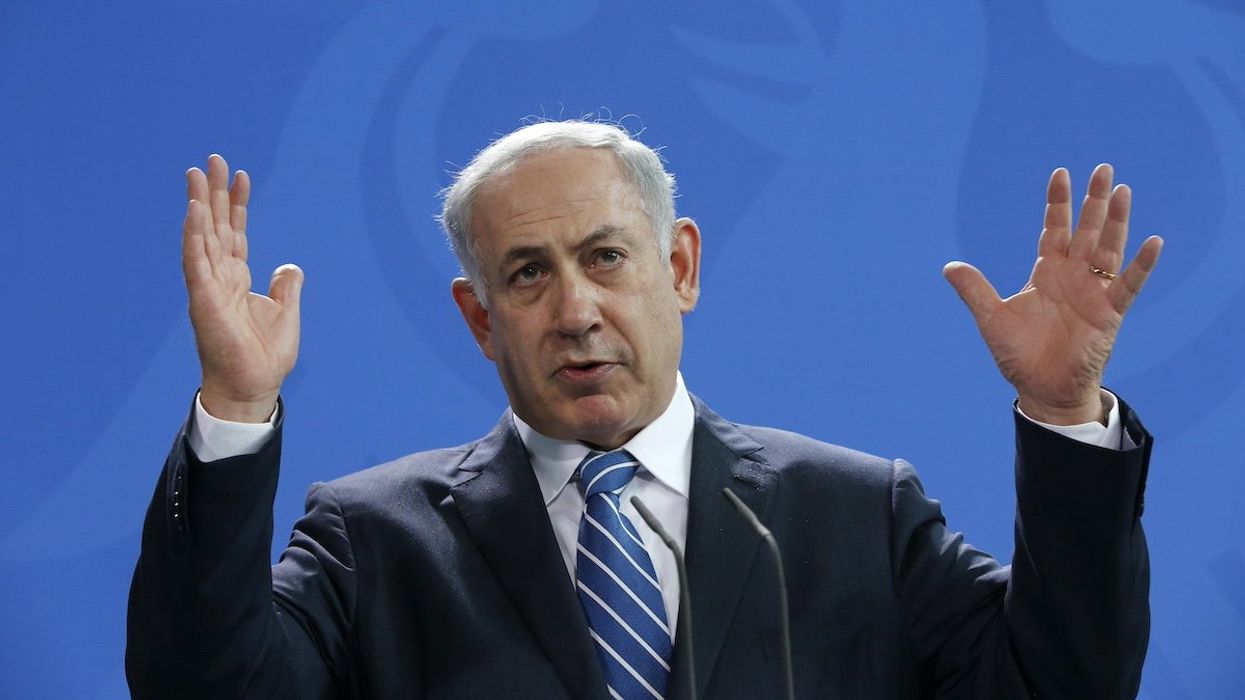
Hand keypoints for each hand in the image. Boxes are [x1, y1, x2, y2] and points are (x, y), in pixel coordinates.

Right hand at [183, 154, 302, 421]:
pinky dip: (194, 234)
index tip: (240, 175)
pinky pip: (195, 260)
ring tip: (196, 173)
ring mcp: (208, 286)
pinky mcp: (202, 298)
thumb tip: (290, 266)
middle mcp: (219, 278)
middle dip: (213, 192)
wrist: (253, 386)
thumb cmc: (265, 356)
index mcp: (238, 280)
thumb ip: (286, 287)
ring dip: (199, 203)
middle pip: (215, 226)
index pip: (235, 233)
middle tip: (212, 159)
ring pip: (201, 236)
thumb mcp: (285, 313)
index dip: (237, 204)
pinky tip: (194, 209)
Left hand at [943, 164, 1161, 424]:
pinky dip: (1141, 265)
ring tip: (1123, 191)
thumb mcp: (991, 319)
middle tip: (1103, 168)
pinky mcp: (1110, 314)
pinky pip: (1129, 285)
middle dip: (1093, 200)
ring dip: (1116, 221)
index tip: (1060, 173)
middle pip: (1085, 230)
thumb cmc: (1019, 355)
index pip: (1054, 229)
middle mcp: (1073, 276)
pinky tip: (1152, 243)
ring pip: (1108, 248)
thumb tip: (949, 267)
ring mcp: (1094, 293)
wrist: (1042, 390)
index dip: (1057, 203)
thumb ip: (974, 291)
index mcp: (1046, 273)